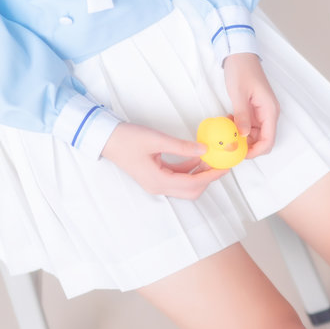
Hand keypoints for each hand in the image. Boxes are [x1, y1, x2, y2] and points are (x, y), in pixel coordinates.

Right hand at [102, 123, 227, 198]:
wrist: (104, 138)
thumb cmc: (126, 138)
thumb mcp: (156, 139)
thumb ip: (181, 147)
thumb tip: (204, 150)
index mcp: (158, 181)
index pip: (192, 184)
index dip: (210, 176)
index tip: (224, 167)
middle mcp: (158, 186)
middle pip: (191, 190)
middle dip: (207, 179)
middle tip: (220, 164)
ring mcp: (156, 183)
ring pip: (185, 185)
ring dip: (199, 174)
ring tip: (211, 159)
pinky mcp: (155, 176)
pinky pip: (177, 177)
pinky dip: (189, 169)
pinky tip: (197, 157)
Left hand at [223, 52, 279, 157]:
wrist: (240, 54)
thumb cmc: (241, 70)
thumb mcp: (239, 94)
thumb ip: (242, 116)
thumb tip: (243, 136)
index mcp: (270, 111)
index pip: (269, 141)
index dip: (256, 151)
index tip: (241, 153)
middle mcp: (269, 114)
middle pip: (263, 140)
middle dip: (248, 146)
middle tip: (231, 145)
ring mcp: (263, 112)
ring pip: (256, 134)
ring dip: (243, 137)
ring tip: (228, 131)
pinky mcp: (255, 110)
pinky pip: (250, 126)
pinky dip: (240, 128)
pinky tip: (229, 122)